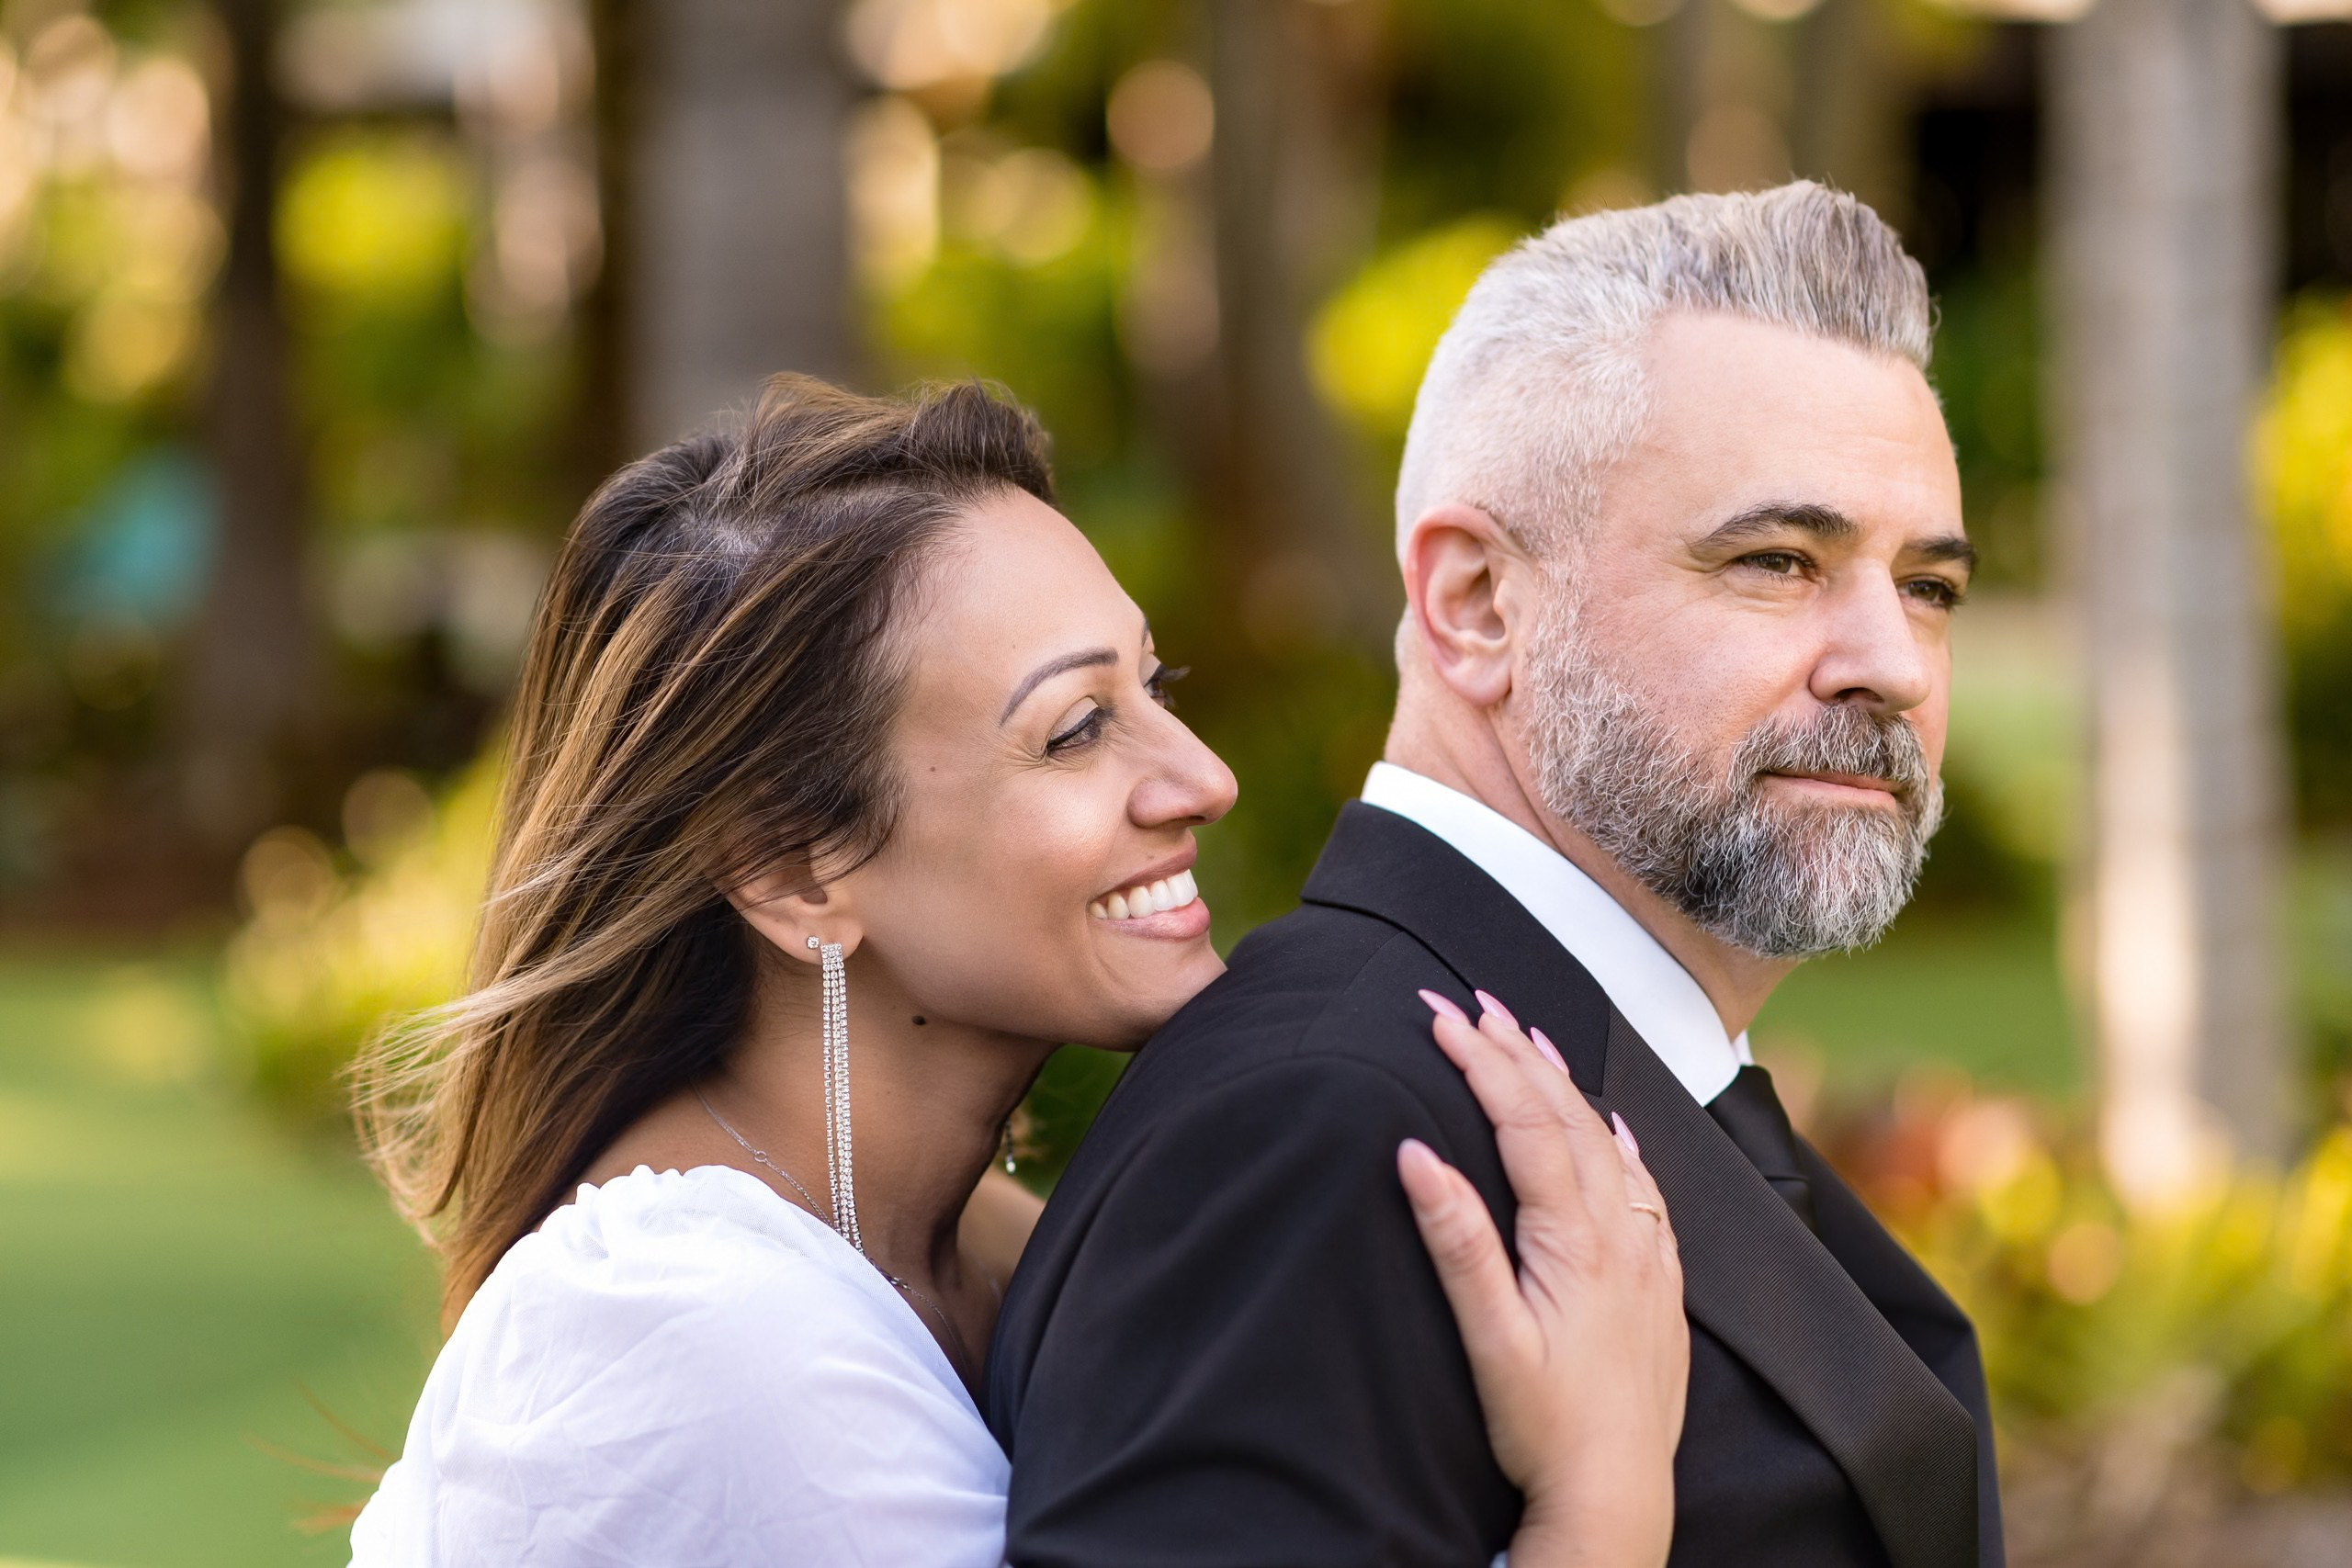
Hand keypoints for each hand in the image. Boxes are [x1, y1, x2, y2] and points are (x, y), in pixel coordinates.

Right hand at [1397, 990, 1686, 1567]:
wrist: (1617, 1497)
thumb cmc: (1543, 1427)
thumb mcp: (1488, 1338)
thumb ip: (1457, 1241)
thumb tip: (1417, 1154)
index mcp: (1574, 1241)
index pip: (1526, 1123)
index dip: (1482, 1063)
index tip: (1440, 1017)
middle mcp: (1620, 1236)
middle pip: (1568, 1117)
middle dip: (1515, 1053)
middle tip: (1472, 1002)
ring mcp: (1647, 1257)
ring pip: (1609, 1142)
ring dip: (1564, 1083)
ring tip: (1527, 1034)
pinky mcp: (1659, 1283)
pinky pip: (1646, 1187)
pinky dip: (1620, 1140)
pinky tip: (1611, 1121)